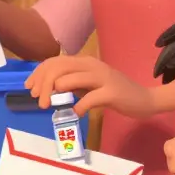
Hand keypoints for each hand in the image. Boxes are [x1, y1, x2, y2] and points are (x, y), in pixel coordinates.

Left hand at [25, 54, 150, 116]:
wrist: (144, 100)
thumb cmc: (113, 93)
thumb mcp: (88, 85)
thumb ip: (70, 83)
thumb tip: (46, 88)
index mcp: (84, 61)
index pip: (54, 61)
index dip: (38, 74)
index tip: (30, 88)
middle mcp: (91, 65)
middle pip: (57, 68)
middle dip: (43, 84)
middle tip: (39, 101)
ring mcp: (102, 77)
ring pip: (69, 79)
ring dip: (55, 94)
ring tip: (51, 106)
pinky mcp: (111, 92)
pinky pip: (87, 99)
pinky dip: (78, 108)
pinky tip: (76, 113)